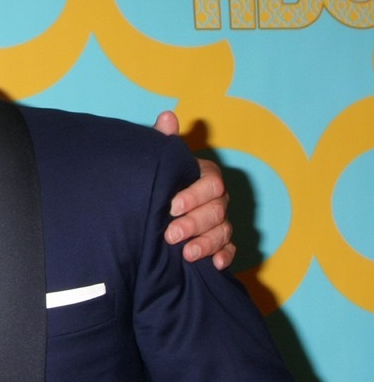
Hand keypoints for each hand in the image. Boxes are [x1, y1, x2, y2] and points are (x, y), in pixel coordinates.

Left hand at [152, 111, 234, 268]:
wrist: (151, 208)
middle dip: (194, 224)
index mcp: (205, 177)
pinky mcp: (220, 242)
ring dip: (207, 243)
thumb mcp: (159, 162)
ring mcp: (220, 221)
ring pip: (223, 231)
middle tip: (170, 234)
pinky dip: (224, 257)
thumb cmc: (158, 180)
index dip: (194, 195)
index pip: (211, 183)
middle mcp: (217, 198)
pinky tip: (214, 265)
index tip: (171, 206)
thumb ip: (164, 142)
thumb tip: (167, 116)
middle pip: (217, 210)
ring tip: (186, 254)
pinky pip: (230, 249)